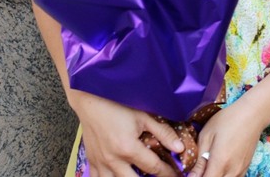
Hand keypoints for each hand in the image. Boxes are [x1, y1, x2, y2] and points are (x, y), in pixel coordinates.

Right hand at [68, 90, 183, 176]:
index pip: (153, 168)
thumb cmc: (117, 104)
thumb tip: (179, 148)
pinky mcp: (91, 160)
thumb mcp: (143, 116)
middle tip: (159, 175)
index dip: (167, 172)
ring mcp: (100, 162)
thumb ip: (163, 133)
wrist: (90, 100)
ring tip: (139, 174)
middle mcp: (113, 160)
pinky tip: (118, 175)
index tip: (175, 173)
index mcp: (128, 148)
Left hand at [188, 103, 261, 176]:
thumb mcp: (207, 135)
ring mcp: (241, 171)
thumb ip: (199, 159)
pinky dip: (224, 175)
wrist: (252, 114)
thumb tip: (192, 176)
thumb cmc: (227, 120)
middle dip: (207, 176)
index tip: (194, 172)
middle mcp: (232, 171)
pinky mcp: (246, 168)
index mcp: (220, 162)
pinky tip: (220, 166)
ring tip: (210, 165)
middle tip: (201, 168)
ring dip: (215, 176)